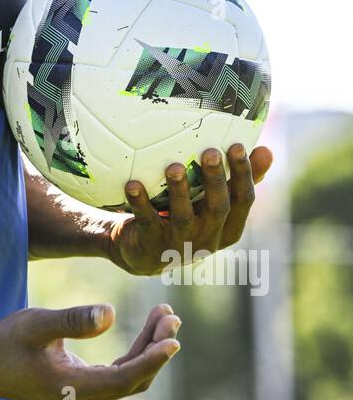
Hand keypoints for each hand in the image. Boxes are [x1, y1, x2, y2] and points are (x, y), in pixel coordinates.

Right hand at [0, 301, 180, 399]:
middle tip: (172, 317)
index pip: (124, 379)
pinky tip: (146, 332)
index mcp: (73, 388)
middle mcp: (84, 398)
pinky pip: (119, 373)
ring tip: (164, 316)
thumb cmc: (8, 342)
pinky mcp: (83, 386)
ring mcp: (84, 395)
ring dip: (149, 349)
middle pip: (133, 380)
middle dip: (156, 349)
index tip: (174, 340)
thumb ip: (73, 320)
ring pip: (129, 377)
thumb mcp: (37, 324)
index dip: (151, 361)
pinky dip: (135, 353)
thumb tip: (111, 313)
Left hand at [107, 143, 272, 276]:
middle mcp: (208, 239)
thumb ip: (237, 179)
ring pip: (183, 217)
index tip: (238, 145)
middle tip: (210, 152)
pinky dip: (140, 202)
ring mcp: (180, 245)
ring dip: (179, 191)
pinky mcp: (152, 245)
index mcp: (229, 227)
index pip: (244, 200)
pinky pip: (147, 221)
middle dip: (215, 180)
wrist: (144, 254)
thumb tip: (267, 150)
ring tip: (174, 167)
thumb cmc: (185, 218)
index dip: (243, 174)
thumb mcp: (212, 203)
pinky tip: (133, 184)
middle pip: (218, 208)